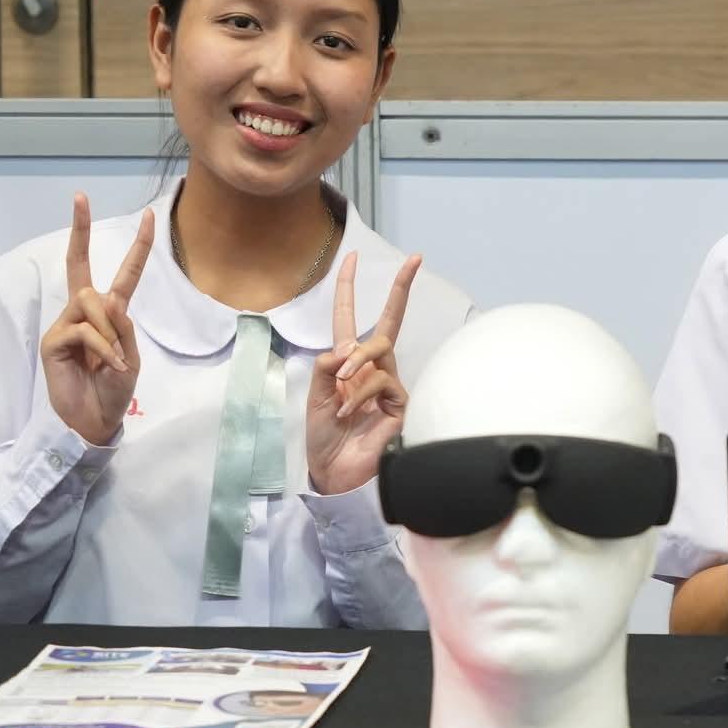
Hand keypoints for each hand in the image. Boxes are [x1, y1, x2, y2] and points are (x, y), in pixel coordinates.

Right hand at [41, 193, 153, 445]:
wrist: (94, 419)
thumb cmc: (113, 389)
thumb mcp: (130, 358)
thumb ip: (122, 328)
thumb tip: (105, 301)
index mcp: (111, 312)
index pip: (124, 273)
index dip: (137, 246)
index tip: (149, 216)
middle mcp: (85, 312)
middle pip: (79, 263)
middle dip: (79, 229)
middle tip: (78, 196)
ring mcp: (66, 323)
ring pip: (90, 304)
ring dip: (108, 332)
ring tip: (111, 360)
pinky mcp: (53, 340)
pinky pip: (82, 329)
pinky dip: (100, 347)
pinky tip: (102, 365)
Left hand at [306, 252, 420, 495]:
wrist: (333, 471)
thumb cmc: (323, 436)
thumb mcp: (313, 395)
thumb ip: (326, 365)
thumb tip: (348, 348)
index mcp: (346, 362)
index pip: (348, 317)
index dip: (349, 287)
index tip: (353, 256)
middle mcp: (370, 367)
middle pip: (389, 321)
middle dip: (400, 289)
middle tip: (414, 261)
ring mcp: (388, 383)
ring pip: (377, 350)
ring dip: (354, 365)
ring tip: (338, 391)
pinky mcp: (399, 401)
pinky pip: (378, 381)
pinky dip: (357, 394)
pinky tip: (347, 413)